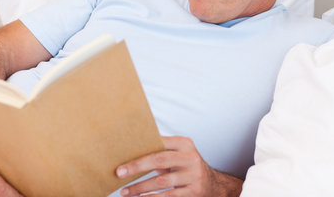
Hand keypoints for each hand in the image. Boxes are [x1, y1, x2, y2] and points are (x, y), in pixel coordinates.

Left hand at [115, 136, 242, 196]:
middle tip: (119, 173)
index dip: (141, 148)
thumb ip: (161, 150)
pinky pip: (168, 196)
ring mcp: (193, 176)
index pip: (159, 143)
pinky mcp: (194, 192)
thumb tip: (130, 150)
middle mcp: (190, 158)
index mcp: (184, 144)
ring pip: (161, 182)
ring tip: (125, 191)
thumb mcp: (178, 153)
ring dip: (140, 187)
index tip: (122, 156)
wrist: (213, 184)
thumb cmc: (186, 166)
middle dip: (136, 167)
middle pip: (159, 160)